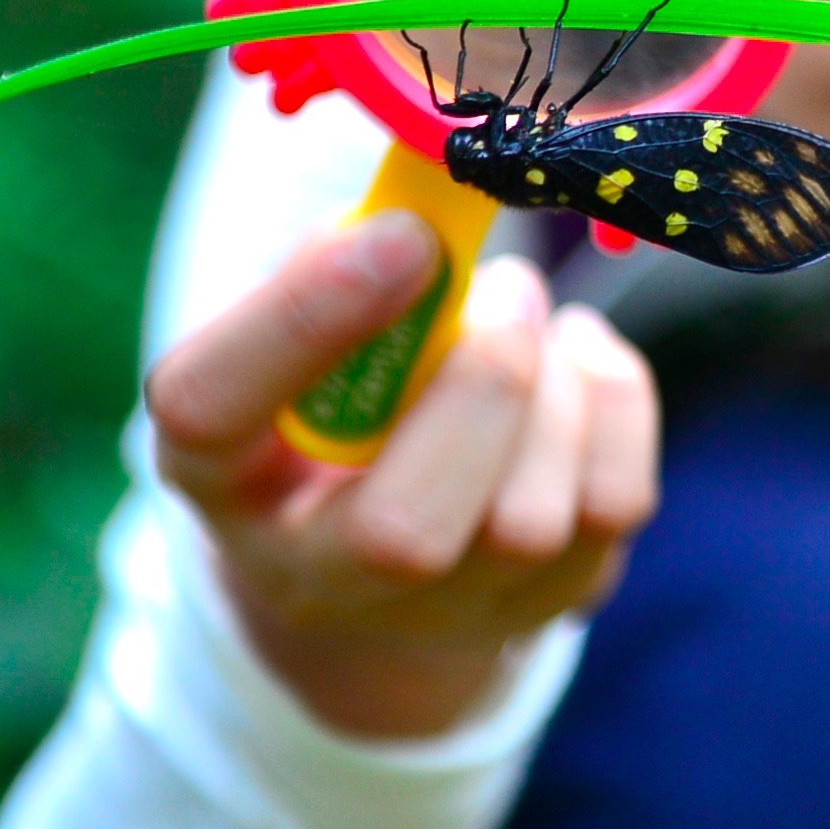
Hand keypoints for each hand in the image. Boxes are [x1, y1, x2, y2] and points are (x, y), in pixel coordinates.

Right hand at [147, 212, 660, 738]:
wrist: (390, 552)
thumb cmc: (337, 399)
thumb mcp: (296, 332)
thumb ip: (332, 266)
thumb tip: (414, 218)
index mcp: (219, 474)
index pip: (211, 412)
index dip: (303, 318)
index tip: (401, 232)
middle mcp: (318, 577)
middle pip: (405, 535)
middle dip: (483, 388)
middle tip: (509, 286)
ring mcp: (446, 611)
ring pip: (530, 522)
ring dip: (555, 389)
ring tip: (528, 322)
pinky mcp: (556, 594)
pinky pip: (618, 500)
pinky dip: (615, 403)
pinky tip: (575, 365)